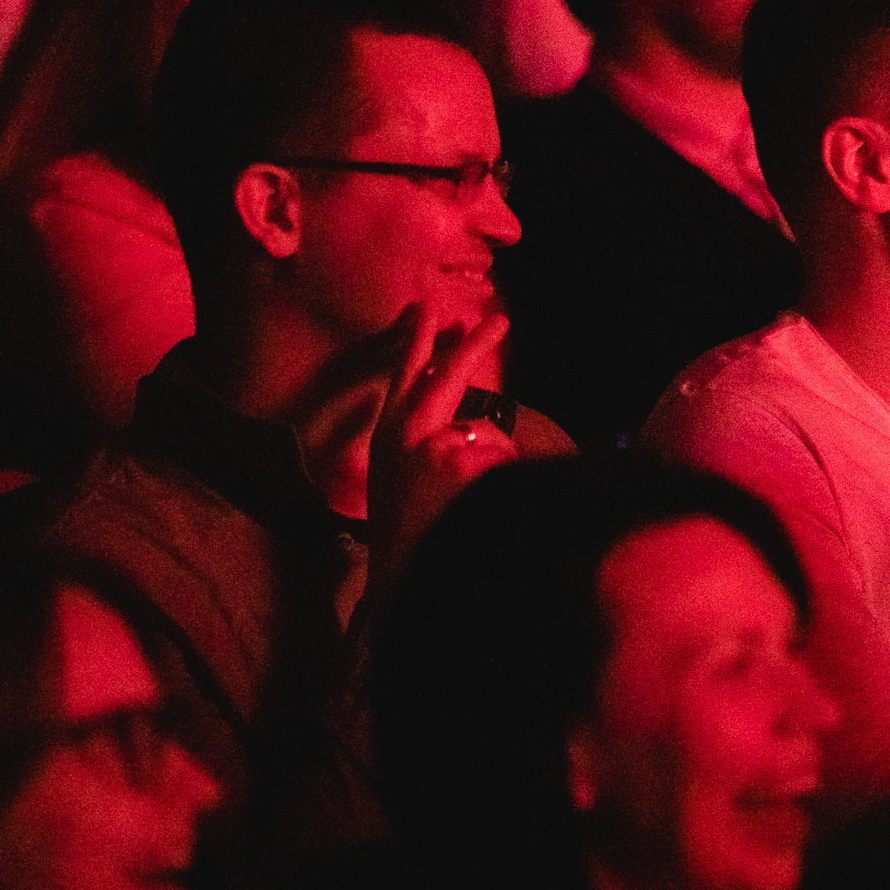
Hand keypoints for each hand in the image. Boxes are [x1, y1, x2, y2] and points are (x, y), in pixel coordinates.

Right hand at [365, 304, 515, 590]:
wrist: (402, 580)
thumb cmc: (406, 535)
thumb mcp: (401, 485)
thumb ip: (428, 447)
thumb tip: (469, 427)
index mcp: (388, 439)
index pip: (404, 379)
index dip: (415, 342)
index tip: (425, 309)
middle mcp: (407, 434)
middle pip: (449, 377)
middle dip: (472, 346)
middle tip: (499, 320)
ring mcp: (437, 444)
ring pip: (488, 436)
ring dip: (491, 465)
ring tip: (463, 507)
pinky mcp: (462, 460)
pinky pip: (502, 459)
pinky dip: (501, 481)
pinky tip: (476, 509)